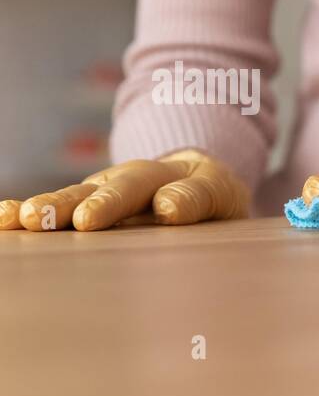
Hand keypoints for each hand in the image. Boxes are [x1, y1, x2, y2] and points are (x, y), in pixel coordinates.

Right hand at [0, 149, 248, 231]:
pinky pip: (57, 210)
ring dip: (51, 208)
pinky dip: (30, 213)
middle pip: (114, 189)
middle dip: (92, 204)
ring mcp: (103, 192)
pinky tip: (3, 219)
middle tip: (68, 220)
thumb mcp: (220, 193)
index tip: (136, 215)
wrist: (192, 178)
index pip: (165, 189)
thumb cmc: (209, 193)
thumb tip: (167, 207)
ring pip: (77, 197)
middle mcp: (131, 179)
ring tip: (24, 219)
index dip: (150, 200)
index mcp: (172, 176)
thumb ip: (199, 198)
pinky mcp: (84, 208)